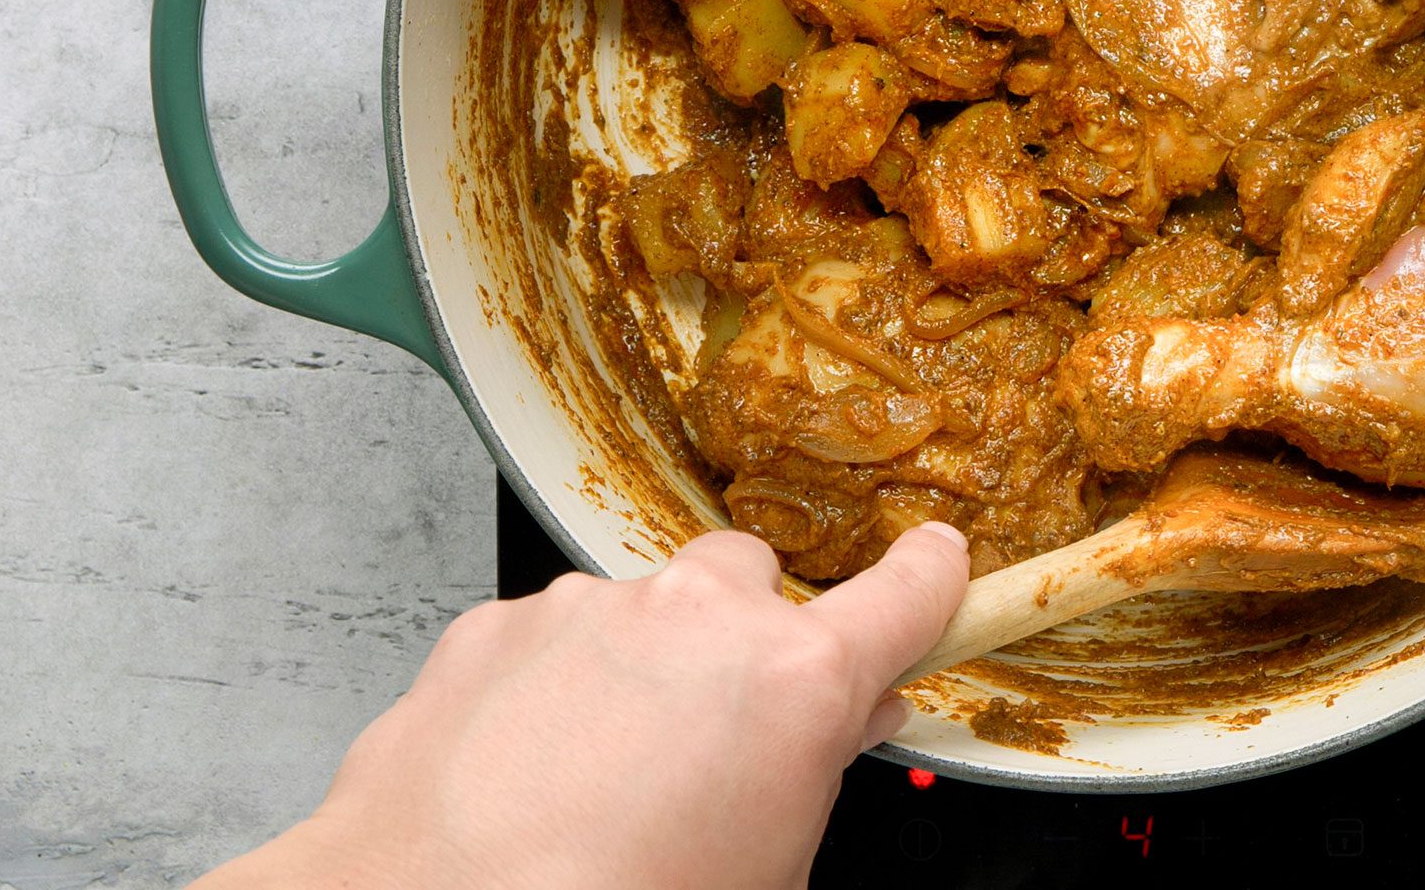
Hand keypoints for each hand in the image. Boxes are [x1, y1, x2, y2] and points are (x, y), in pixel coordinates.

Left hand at [195, 521, 970, 889]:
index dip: (926, 580)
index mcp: (794, 682)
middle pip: (748, 581)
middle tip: (718, 729)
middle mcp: (695, 620)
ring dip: (637, 667)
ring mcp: (586, 612)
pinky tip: (525, 771)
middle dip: (742, 636)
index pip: (903, 595)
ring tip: (598, 777)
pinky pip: (545, 637)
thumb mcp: (770, 866)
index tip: (932, 564)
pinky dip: (546, 687)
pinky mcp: (492, 628)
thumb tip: (831, 726)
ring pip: (639, 610)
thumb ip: (809, 771)